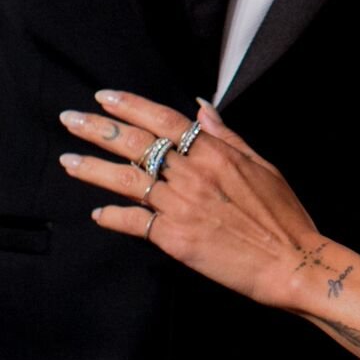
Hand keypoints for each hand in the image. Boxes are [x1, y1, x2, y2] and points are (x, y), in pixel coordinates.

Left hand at [61, 91, 336, 310]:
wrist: (292, 262)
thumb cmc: (282, 214)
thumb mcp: (262, 165)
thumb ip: (226, 136)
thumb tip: (201, 107)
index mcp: (215, 153)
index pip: (162, 120)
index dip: (130, 106)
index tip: (103, 96)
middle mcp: (193, 175)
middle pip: (136, 144)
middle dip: (98, 129)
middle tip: (69, 118)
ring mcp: (181, 207)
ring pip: (127, 181)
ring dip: (93, 169)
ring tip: (67, 160)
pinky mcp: (175, 239)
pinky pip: (135, 223)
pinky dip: (114, 217)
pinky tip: (97, 213)